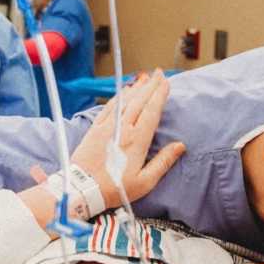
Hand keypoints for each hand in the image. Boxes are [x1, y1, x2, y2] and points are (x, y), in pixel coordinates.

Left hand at [31, 72, 184, 206]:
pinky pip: (109, 108)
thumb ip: (163, 162)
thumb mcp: (145, 181)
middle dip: (150, 86)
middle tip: (159, 73)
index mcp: (138, 140)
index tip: (166, 82)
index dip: (159, 94)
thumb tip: (180, 146)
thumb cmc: (116, 188)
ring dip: (136, 88)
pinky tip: (124, 92)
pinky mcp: (95, 129)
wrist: (83, 189)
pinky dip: (118, 97)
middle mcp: (123, 129)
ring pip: (124, 101)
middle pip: (139, 101)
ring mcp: (108, 127)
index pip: (152, 110)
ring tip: (145, 79)